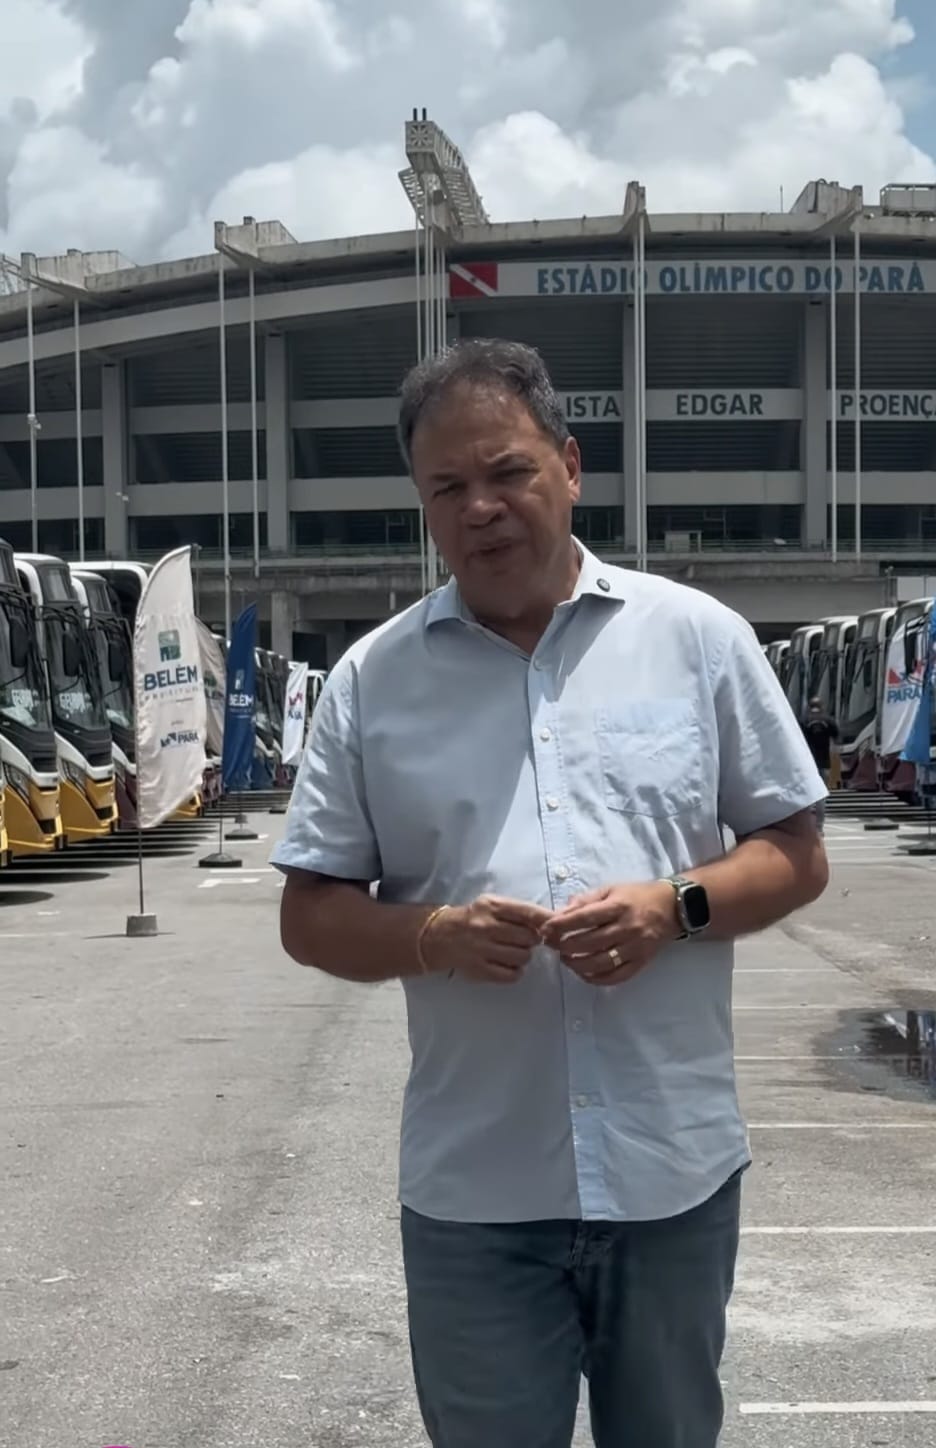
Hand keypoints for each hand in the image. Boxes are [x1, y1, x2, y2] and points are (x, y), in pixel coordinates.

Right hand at [421, 895, 552, 983]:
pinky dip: (515, 971)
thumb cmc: (475, 918)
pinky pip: (511, 975)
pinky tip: (507, 964)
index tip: (555, 927)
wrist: (441, 936)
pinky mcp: (479, 970)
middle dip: (532, 940)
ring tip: (513, 951)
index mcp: (492, 906)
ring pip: (523, 957)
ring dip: (523, 956)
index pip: (528, 912)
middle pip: (530, 938)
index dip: (547, 921)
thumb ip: (519, 912)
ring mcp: (482, 949)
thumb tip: (551, 922)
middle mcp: (486, 926)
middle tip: (523, 940)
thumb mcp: (493, 905)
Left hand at [539, 882, 677, 985]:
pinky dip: (597, 979)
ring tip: (566, 959)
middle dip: (565, 946)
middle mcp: (627, 927)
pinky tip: (584, 973)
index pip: (584, 917)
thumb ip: (586, 900)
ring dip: (577, 964)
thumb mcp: (611, 889)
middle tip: (552, 945)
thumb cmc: (637, 895)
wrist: (673, 907)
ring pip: (601, 963)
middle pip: (590, 942)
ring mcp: (636, 947)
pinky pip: (617, 976)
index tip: (546, 930)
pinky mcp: (642, 961)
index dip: (562, 925)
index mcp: (618, 906)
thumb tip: (561, 913)